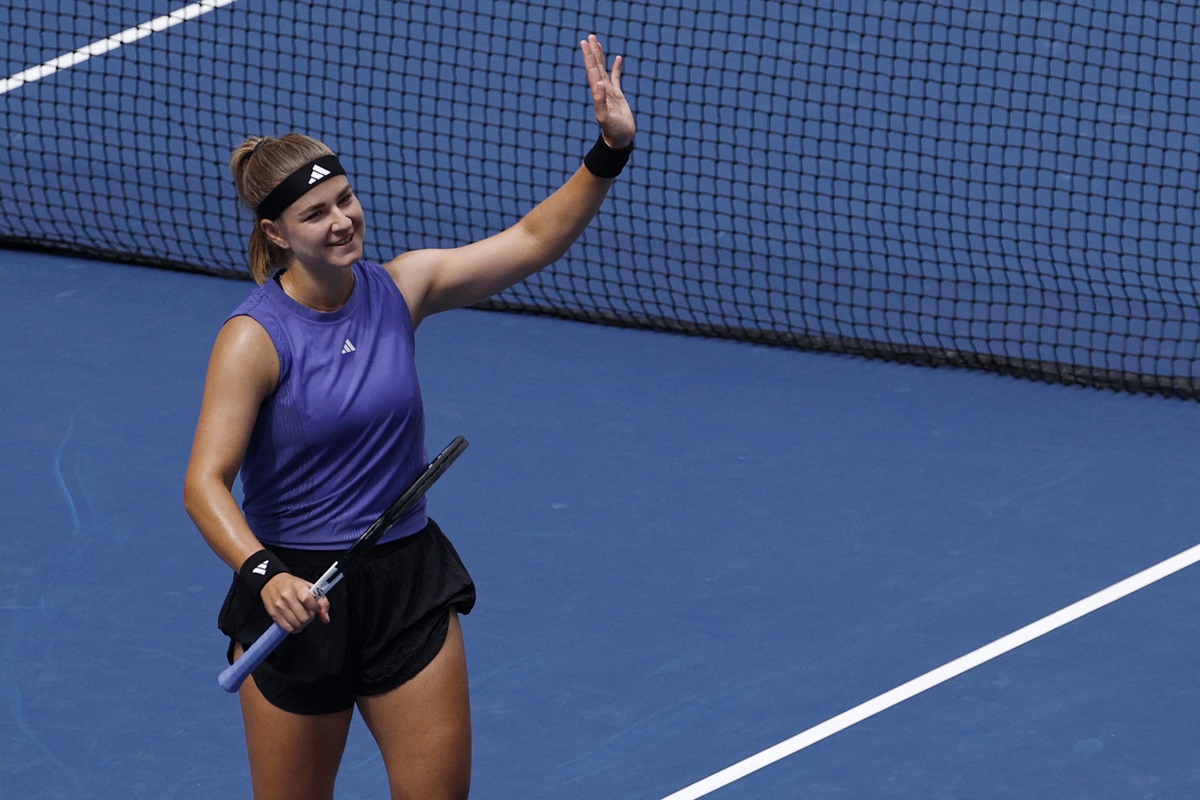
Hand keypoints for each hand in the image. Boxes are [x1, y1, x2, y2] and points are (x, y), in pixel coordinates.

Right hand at [260, 573, 330, 632]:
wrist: (271, 582)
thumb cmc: (292, 585)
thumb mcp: (309, 587)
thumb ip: (321, 601)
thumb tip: (326, 618)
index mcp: (298, 588)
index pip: (309, 601)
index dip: (316, 608)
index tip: (316, 608)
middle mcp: (287, 597)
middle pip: (304, 616)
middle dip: (310, 618)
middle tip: (309, 613)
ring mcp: (280, 606)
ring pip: (297, 624)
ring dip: (303, 624)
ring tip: (302, 618)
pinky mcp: (274, 614)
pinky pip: (288, 628)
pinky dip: (295, 628)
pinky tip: (296, 623)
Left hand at [580, 34, 635, 149]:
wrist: (620, 141)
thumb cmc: (612, 131)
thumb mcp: (605, 117)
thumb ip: (600, 101)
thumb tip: (599, 83)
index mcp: (598, 93)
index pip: (592, 71)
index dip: (588, 57)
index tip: (585, 43)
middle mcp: (601, 90)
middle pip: (596, 67)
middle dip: (592, 52)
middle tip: (589, 37)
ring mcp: (609, 92)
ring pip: (604, 70)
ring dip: (600, 57)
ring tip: (597, 43)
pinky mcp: (618, 96)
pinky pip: (617, 78)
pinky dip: (616, 68)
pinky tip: (618, 58)